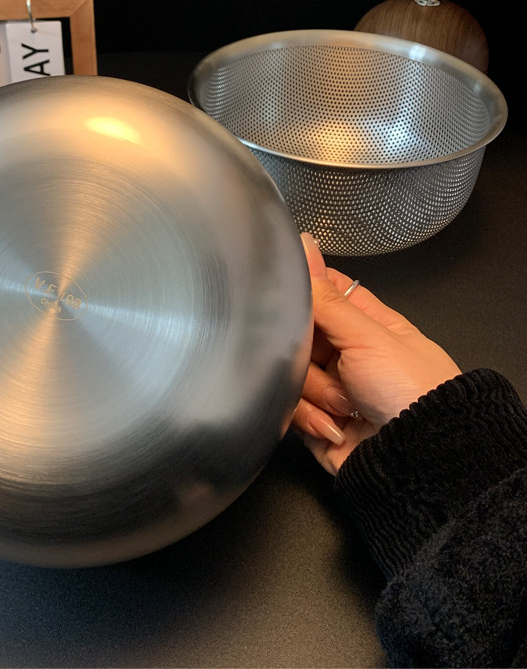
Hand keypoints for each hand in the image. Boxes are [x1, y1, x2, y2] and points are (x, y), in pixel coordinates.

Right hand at [292, 234, 460, 474]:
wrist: (417, 459)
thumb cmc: (412, 391)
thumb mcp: (366, 335)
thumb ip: (326, 297)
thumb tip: (306, 246)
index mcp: (366, 325)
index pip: (323, 293)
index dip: (304, 295)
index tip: (294, 301)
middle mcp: (346, 355)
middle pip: (298, 337)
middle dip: (309, 356)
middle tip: (337, 367)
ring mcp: (330, 388)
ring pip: (290, 374)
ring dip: (316, 393)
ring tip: (346, 407)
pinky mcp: (315, 421)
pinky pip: (289, 409)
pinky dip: (310, 419)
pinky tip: (335, 427)